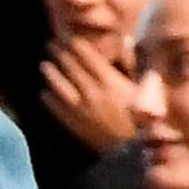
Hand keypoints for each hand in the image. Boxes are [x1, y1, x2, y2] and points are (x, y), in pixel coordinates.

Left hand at [41, 39, 145, 154]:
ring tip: (45, 65)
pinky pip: (56, 108)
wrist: (135, 151)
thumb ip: (133, 62)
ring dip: (51, 73)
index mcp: (111, 81)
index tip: (68, 37)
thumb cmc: (144, 117)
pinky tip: (45, 92)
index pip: (88, 56)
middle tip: (51, 44)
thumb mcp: (143, 87)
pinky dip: (48, 98)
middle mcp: (93, 92)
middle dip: (60, 53)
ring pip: (60, 85)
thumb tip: (124, 40)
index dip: (76, 44)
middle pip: (71, 67)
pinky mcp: (74, 124)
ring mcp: (81, 109)